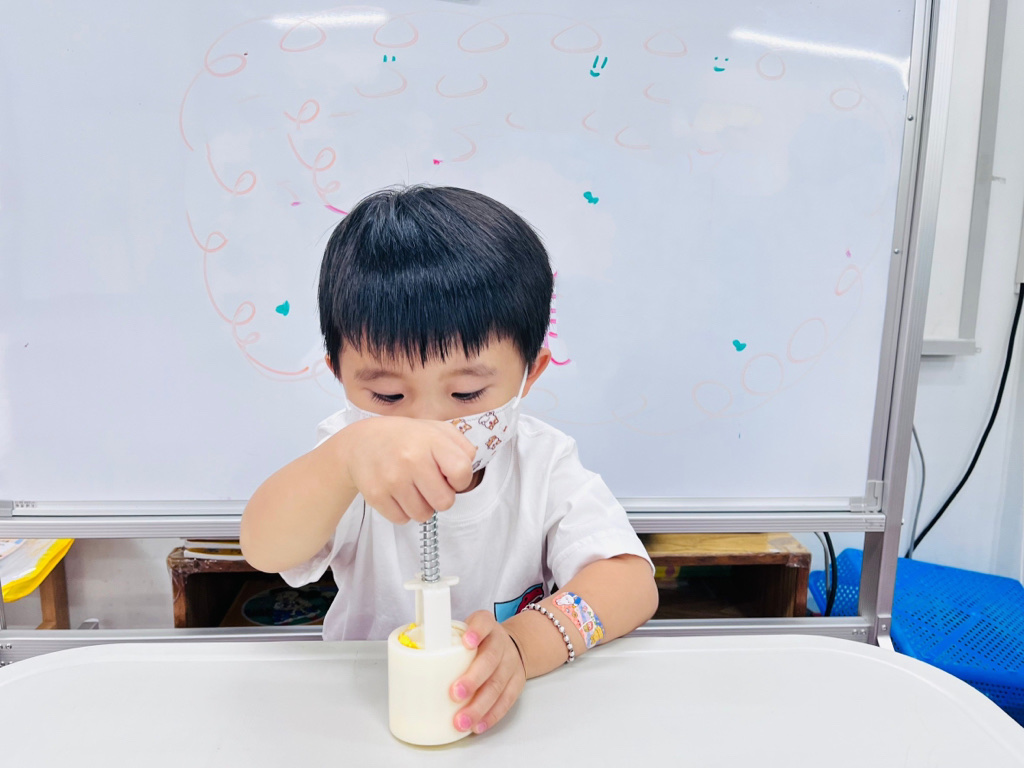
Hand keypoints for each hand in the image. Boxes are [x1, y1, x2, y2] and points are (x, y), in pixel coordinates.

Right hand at [338, 417, 474, 524]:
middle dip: (441, 497)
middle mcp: (412, 459)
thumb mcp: (436, 430)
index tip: (450, 476)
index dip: (460, 480)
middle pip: (445, 502)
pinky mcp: (376, 495)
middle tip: (429, 485)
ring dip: (422, 506)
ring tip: (412, 488)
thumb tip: (468, 470)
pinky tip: (397, 493)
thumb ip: (461, 447)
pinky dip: (403, 511)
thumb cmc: (406, 438)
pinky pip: (402, 519)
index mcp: (431, 440)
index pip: (462, 472)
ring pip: (423, 516)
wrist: (361, 442)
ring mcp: (392, 479)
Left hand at [450, 611, 526, 734]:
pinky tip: (478, 726)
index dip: (476, 631)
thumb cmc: (480, 641)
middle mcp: (501, 643)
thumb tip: (408, 659)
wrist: (512, 646)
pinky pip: (506, 701)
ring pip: (498, 685)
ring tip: (461, 721)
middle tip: (454, 693)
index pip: (484, 623)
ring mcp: (511, 664)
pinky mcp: (517, 683)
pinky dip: (492, 715)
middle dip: (473, 679)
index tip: (466, 641)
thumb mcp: (466, 630)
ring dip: (479, 705)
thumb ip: (446, 640)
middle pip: (490, 660)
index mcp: (487, 626)